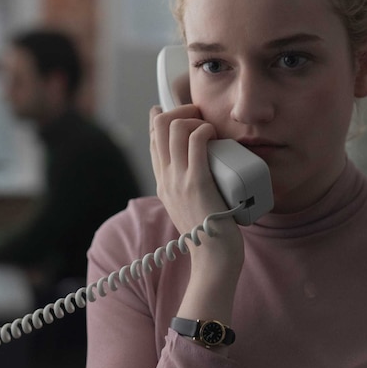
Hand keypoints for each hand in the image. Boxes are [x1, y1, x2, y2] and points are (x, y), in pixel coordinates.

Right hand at [149, 105, 242, 272]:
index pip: (153, 138)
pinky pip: (196, 142)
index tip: (175, 110)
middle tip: (199, 116)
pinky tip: (213, 133)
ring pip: (175, 127)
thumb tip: (201, 171)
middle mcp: (165, 178)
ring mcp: (179, 180)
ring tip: (208, 127)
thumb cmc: (209, 232)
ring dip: (194, 117)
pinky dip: (205, 128)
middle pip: (159, 125)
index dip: (162, 117)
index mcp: (162, 182)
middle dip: (179, 109)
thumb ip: (189, 188)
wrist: (213, 258)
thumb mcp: (190, 205)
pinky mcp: (197, 183)